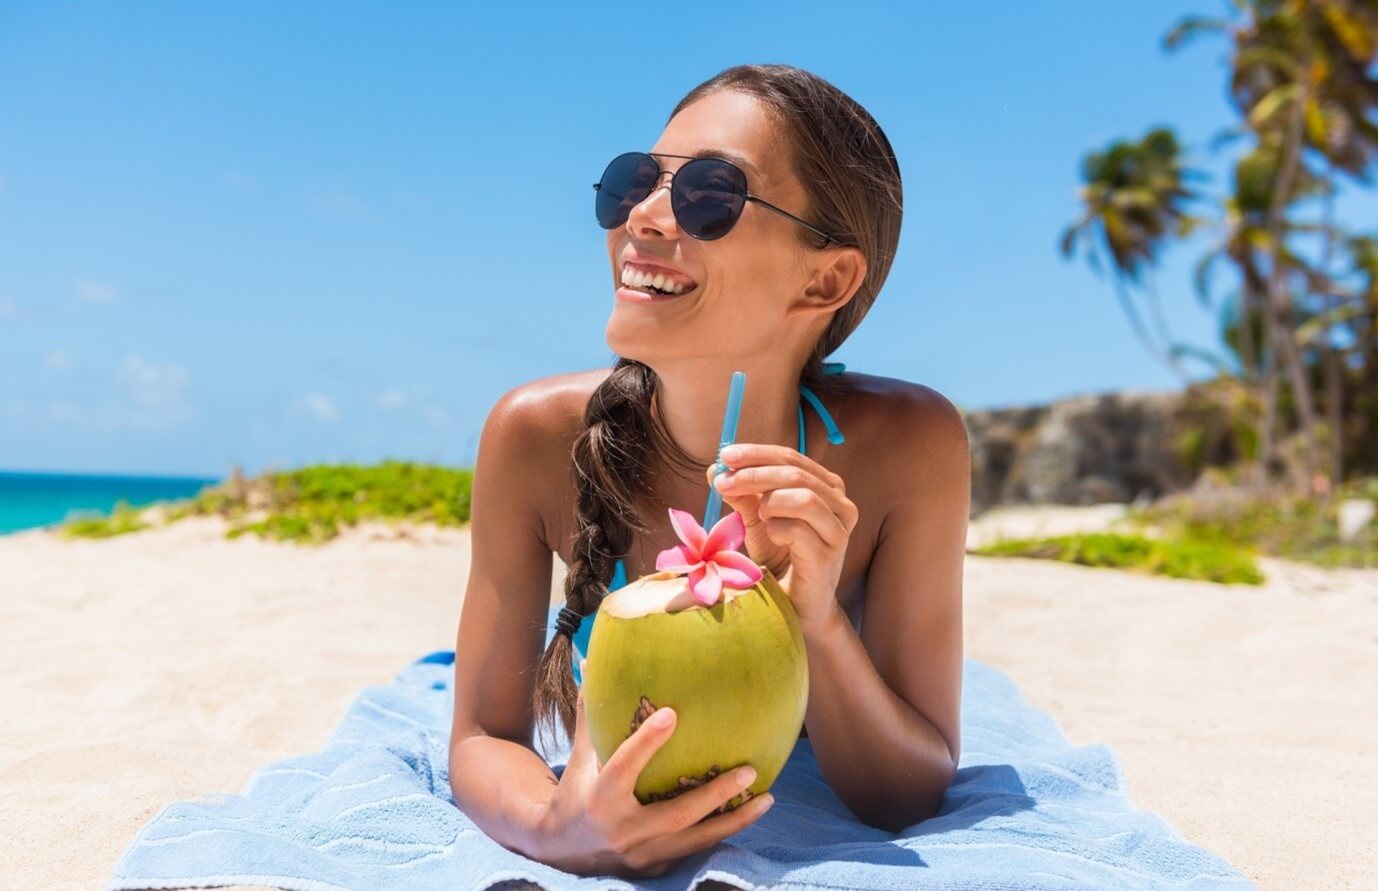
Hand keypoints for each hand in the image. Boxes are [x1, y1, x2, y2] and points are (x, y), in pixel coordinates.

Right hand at [536, 661, 774, 878]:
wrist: (561, 850)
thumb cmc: (575, 791)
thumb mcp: (579, 755)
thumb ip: (590, 712)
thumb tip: (589, 659)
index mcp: (599, 799)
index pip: (623, 768)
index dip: (646, 742)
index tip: (671, 713)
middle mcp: (622, 831)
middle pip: (677, 815)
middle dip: (716, 794)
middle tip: (749, 770)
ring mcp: (641, 855)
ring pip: (695, 840)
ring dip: (734, 820)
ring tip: (767, 799)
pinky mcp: (654, 867)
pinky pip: (693, 850)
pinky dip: (721, 833)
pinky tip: (746, 815)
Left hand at [706, 443, 857, 632]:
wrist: (795, 605)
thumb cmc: (780, 558)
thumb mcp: (757, 519)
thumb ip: (742, 494)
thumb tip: (716, 468)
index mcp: (826, 488)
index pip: (791, 458)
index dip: (757, 454)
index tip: (725, 455)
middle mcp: (840, 505)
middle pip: (796, 474)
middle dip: (754, 474)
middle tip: (723, 483)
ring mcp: (838, 531)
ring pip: (804, 497)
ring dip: (769, 502)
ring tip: (759, 517)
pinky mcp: (828, 557)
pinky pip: (798, 530)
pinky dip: (775, 528)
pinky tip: (771, 537)